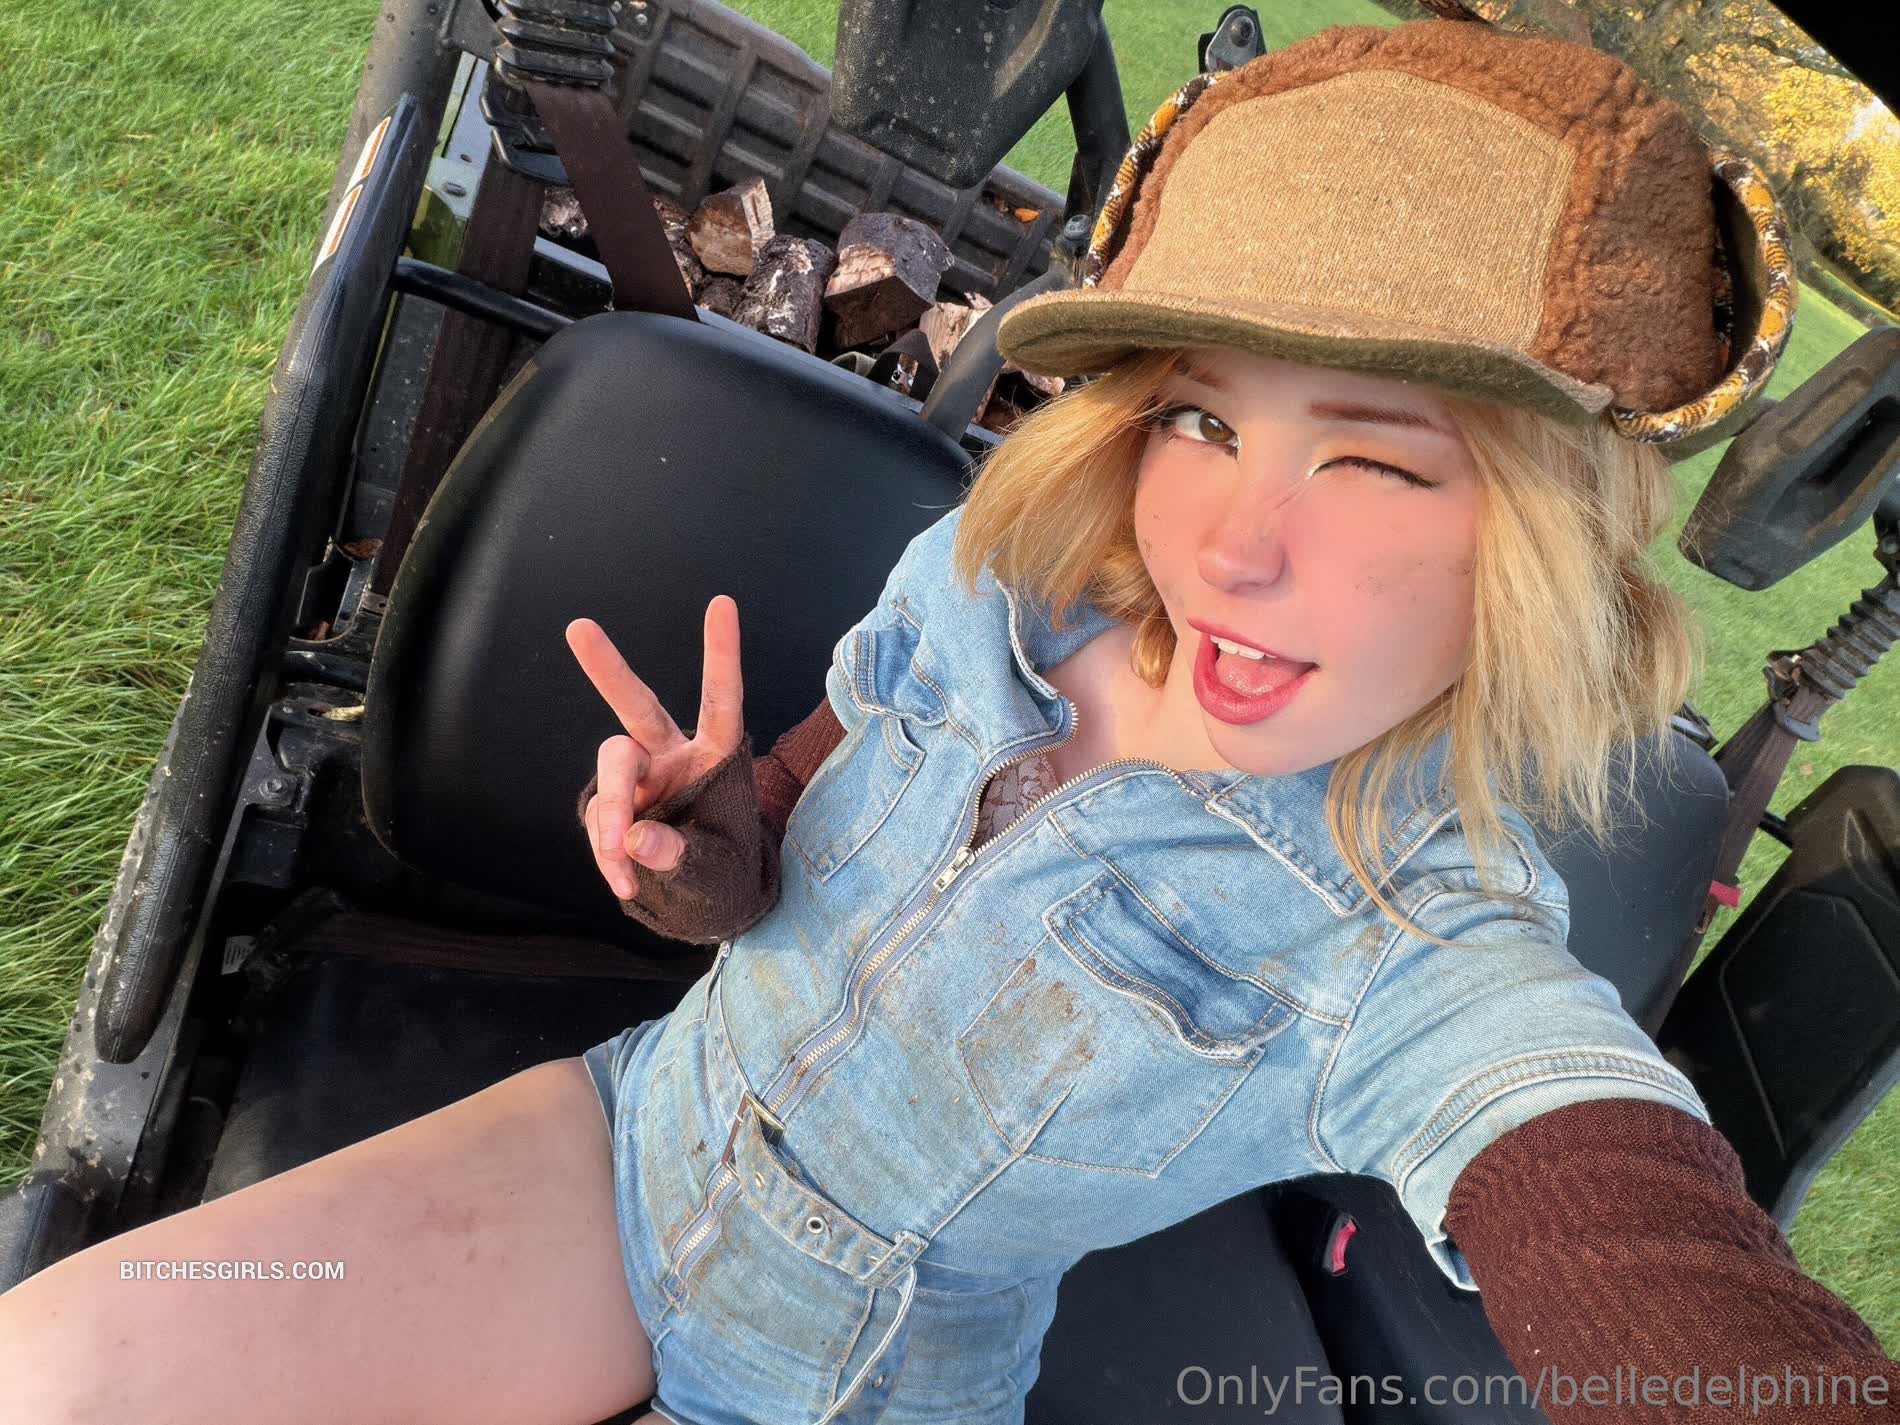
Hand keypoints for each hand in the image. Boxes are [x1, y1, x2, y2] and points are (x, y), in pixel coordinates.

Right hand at [565, 596, 743, 899]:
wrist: (702, 903)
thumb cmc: (723, 874)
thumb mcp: (716, 872)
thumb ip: (679, 855)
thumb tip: (634, 839)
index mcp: (717, 757)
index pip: (720, 701)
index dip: (721, 655)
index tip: (722, 603)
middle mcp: (673, 757)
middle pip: (638, 707)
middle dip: (608, 670)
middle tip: (578, 626)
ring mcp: (638, 780)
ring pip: (611, 768)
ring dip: (610, 811)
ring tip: (620, 861)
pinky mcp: (612, 806)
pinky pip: (599, 821)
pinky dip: (607, 855)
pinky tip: (625, 882)